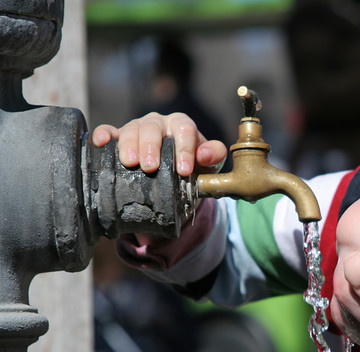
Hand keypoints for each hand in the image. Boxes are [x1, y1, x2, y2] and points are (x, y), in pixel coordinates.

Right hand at [91, 112, 226, 176]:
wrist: (175, 176)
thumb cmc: (194, 167)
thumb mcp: (209, 164)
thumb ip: (214, 156)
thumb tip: (205, 155)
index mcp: (182, 125)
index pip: (184, 130)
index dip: (184, 149)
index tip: (184, 170)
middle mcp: (158, 123)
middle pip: (153, 128)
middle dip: (151, 147)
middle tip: (151, 167)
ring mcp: (137, 128)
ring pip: (131, 129)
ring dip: (129, 145)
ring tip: (130, 162)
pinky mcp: (119, 137)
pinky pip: (108, 131)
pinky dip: (103, 135)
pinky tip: (101, 142)